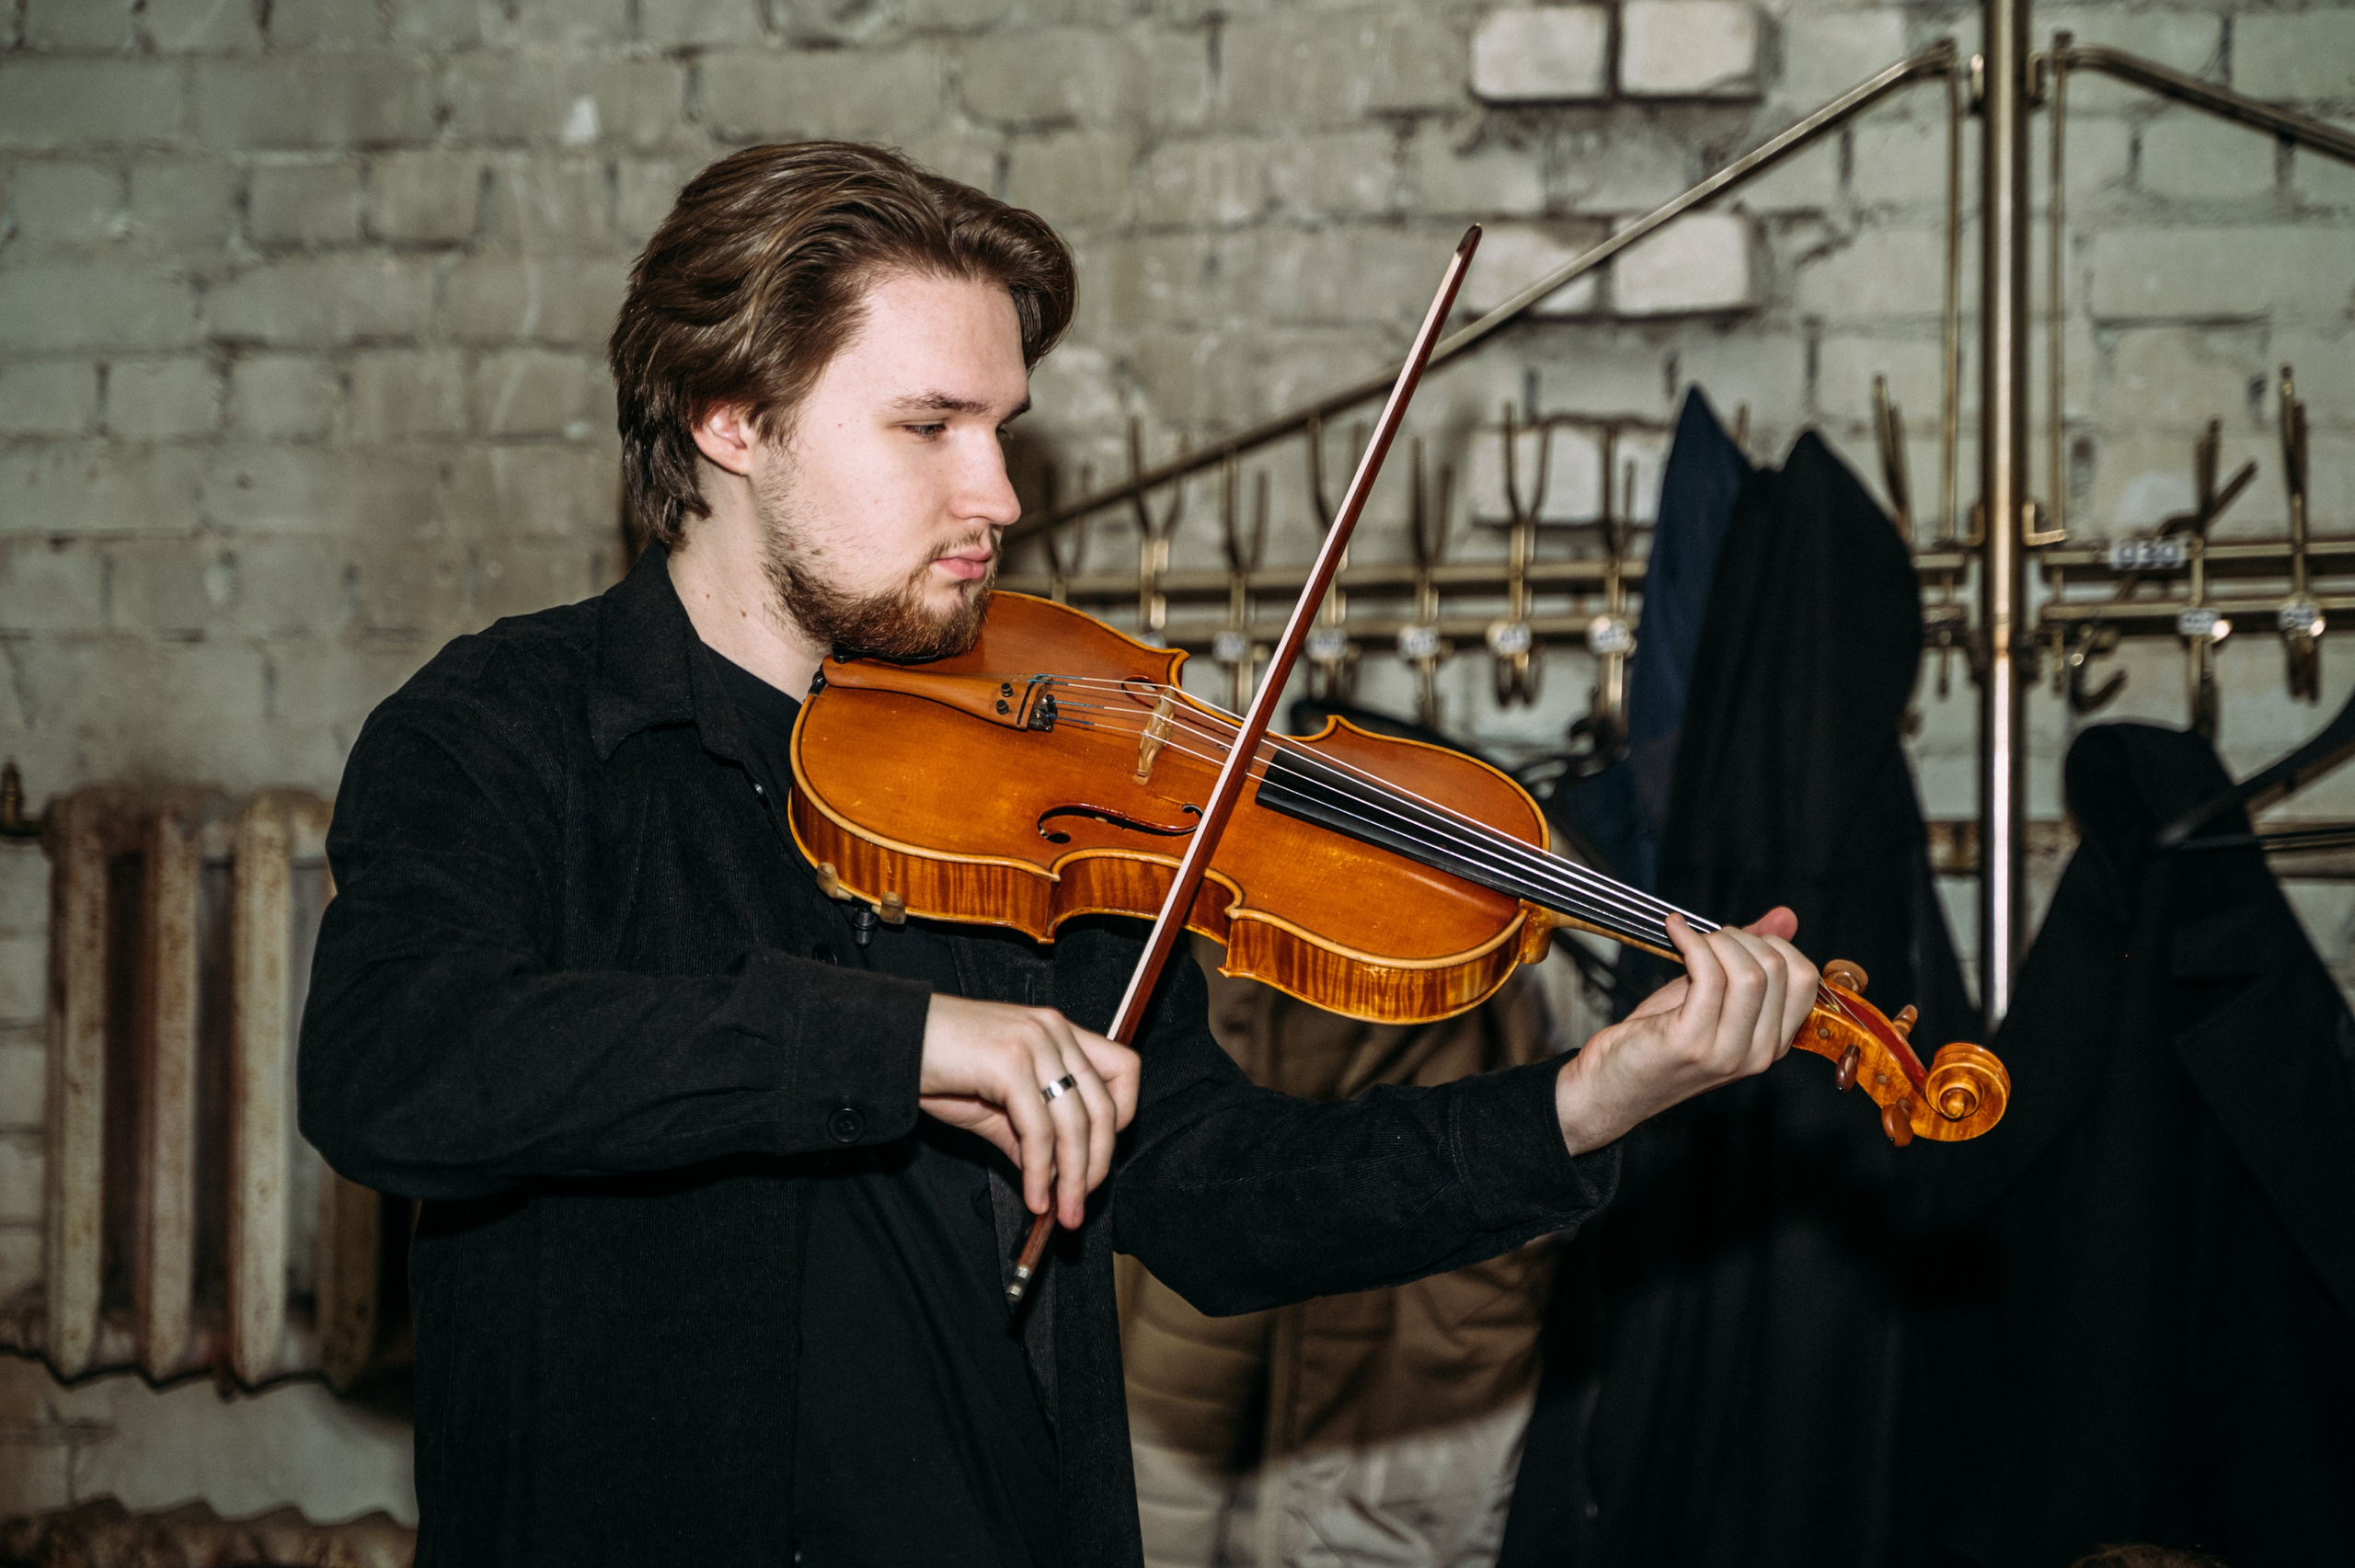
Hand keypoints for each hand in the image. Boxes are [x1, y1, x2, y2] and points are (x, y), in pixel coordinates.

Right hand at [917, 994, 1141, 1227]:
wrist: (885, 1042)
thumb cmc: (936, 1067)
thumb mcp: (995, 1103)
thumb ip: (1029, 1133)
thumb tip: (1057, 1178)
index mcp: (1057, 1031)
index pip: (1124, 1069)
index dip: (1121, 1118)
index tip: (1097, 1159)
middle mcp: (1053, 1030)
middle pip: (1105, 1107)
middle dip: (1096, 1166)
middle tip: (1078, 1206)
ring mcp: (1034, 1042)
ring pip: (1077, 1123)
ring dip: (1073, 1179)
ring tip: (1059, 1212)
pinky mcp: (1009, 1062)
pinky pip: (1040, 1131)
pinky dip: (1041, 1172)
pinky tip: (1033, 1195)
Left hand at [1554, 908, 1817, 1154]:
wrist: (1613, 1084)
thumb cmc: (1660, 1038)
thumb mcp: (1713, 997)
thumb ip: (1750, 960)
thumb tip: (1785, 916)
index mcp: (1773, 1042)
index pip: (1806, 979)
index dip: (1774, 944)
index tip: (1737, 939)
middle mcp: (1759, 1053)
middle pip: (1778, 970)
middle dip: (1741, 937)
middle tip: (1708, 938)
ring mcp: (1727, 1052)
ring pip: (1748, 973)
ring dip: (1716, 941)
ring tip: (1690, 939)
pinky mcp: (1691, 1042)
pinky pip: (1707, 976)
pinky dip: (1691, 942)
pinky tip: (1674, 932)